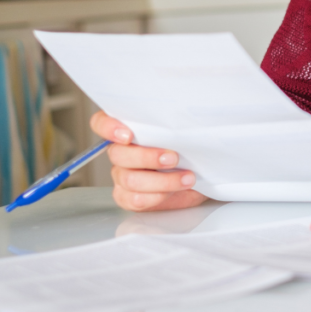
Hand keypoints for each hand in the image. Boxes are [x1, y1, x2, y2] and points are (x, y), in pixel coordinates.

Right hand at [90, 110, 207, 211]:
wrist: (200, 174)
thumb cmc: (190, 149)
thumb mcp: (185, 131)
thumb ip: (174, 124)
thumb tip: (181, 120)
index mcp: (129, 129)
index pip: (101, 123)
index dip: (108, 127)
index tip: (128, 136)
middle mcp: (121, 152)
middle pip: (118, 154)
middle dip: (148, 157)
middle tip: (173, 158)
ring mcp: (122, 175)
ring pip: (130, 179)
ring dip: (162, 180)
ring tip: (187, 177)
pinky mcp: (128, 197)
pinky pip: (135, 199)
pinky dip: (159, 195)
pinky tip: (176, 189)